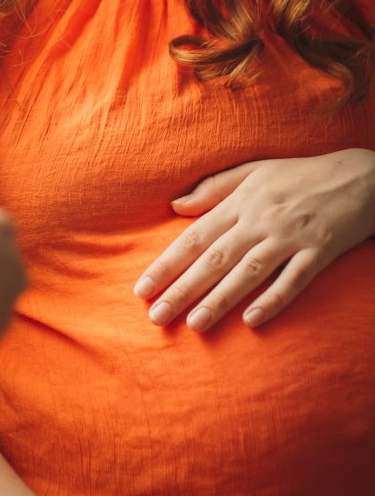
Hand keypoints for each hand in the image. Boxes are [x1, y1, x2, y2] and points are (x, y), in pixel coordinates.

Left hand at [133, 148, 374, 330]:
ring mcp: (290, 237)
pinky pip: (293, 280)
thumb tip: (175, 206)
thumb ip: (213, 189)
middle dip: (182, 289)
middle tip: (156, 317)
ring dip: (219, 300)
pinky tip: (252, 321)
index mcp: (241, 201)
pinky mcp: (319, 252)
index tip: (143, 288)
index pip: (195, 236)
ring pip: (248, 272)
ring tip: (193, 324)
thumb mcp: (253, 171)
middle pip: (215, 259)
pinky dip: (273, 300)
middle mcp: (261, 220)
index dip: (167, 263)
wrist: (359, 176)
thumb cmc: (299, 175)